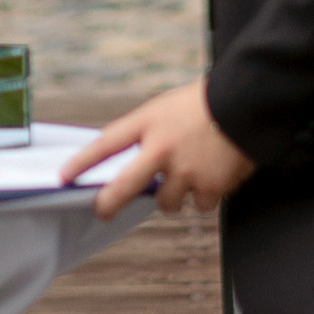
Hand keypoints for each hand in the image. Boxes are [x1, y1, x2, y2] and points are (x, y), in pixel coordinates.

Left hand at [68, 79, 252, 219]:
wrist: (249, 102)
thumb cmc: (208, 103)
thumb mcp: (168, 108)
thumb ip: (148, 134)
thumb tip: (133, 166)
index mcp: (149, 122)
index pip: (106, 144)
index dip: (82, 162)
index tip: (64, 176)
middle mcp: (162, 148)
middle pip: (125, 187)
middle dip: (109, 204)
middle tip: (103, 211)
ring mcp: (185, 170)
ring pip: (168, 203)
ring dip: (176, 195)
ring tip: (192, 172)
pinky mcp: (210, 186)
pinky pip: (200, 205)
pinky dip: (207, 196)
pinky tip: (216, 174)